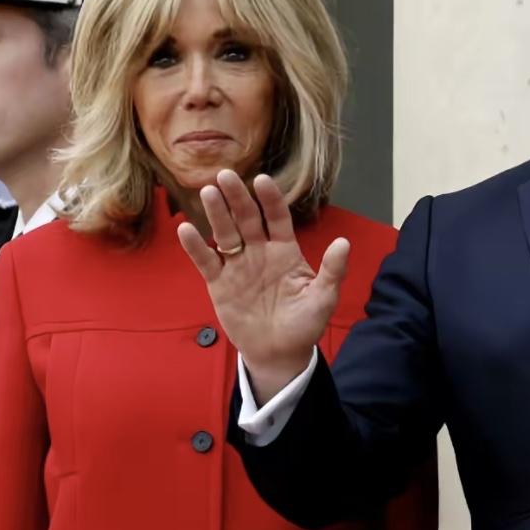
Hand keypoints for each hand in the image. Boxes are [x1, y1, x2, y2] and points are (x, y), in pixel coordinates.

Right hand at [177, 170, 349, 402]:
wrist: (280, 353)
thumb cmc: (304, 324)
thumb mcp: (323, 298)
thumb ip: (332, 270)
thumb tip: (344, 243)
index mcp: (285, 250)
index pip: (276, 217)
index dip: (270, 199)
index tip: (262, 181)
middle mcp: (259, 251)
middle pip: (246, 218)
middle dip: (237, 197)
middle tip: (226, 175)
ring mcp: (238, 266)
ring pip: (225, 233)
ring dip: (216, 213)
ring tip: (208, 192)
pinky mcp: (219, 283)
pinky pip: (206, 261)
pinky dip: (195, 247)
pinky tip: (186, 229)